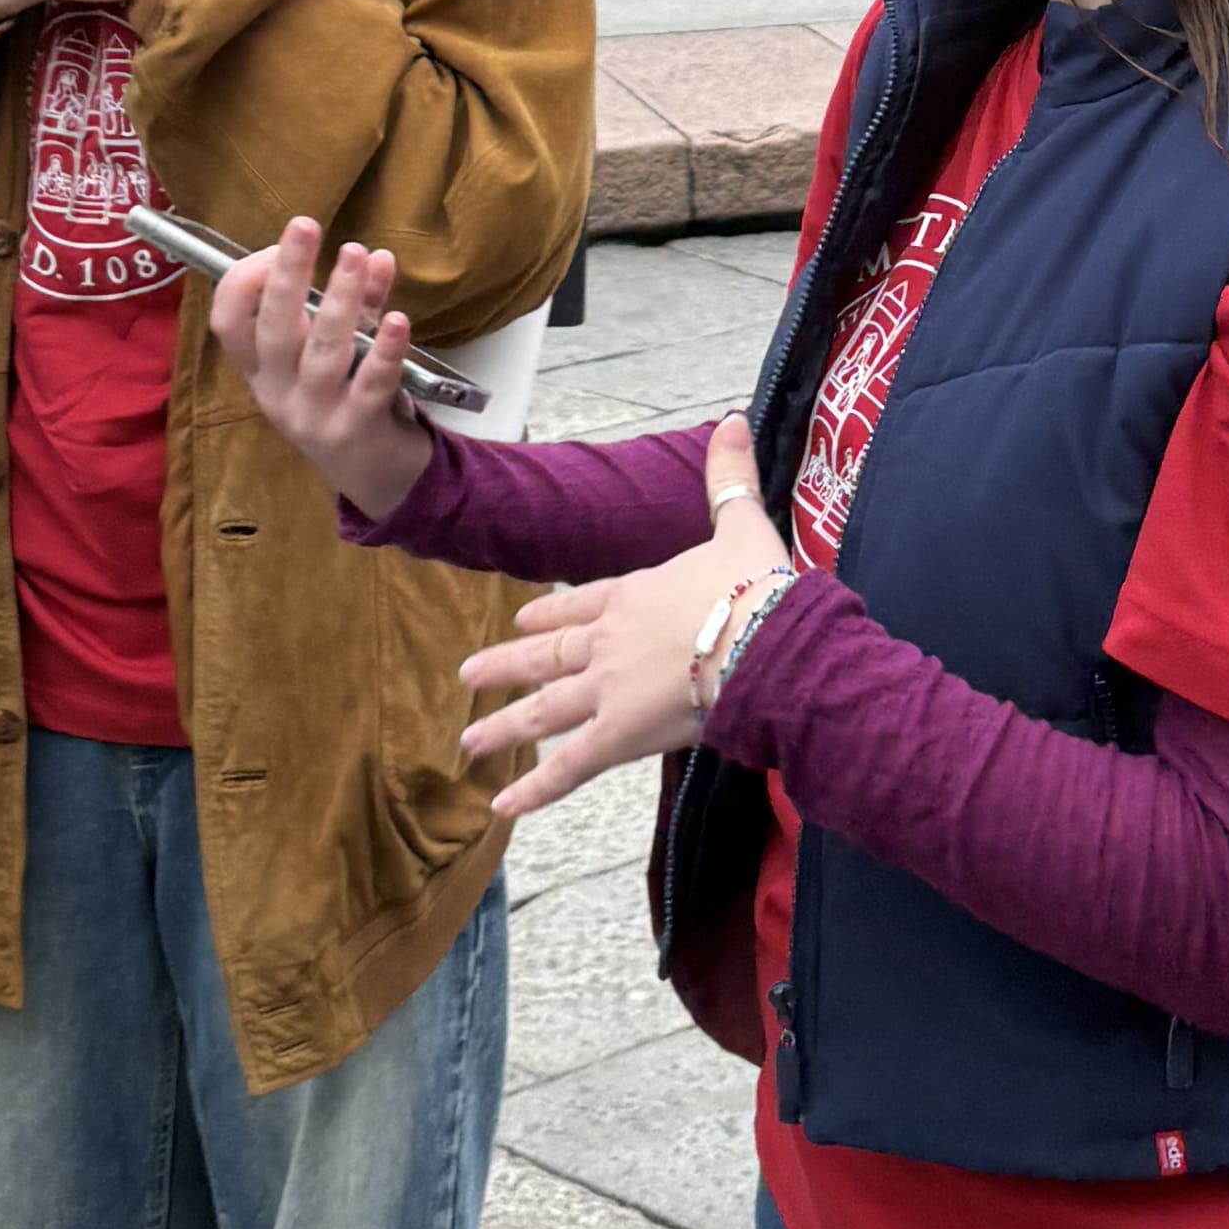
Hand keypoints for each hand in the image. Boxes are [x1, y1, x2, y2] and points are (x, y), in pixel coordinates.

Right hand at [211, 217, 436, 519]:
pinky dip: (386, 349)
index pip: (227, 321)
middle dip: (286, 274)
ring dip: (341, 299)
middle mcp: (277, 392)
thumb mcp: (343, 348)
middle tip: (305, 226)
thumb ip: (358, 303)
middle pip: (272, 329)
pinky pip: (370, 384)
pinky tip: (398, 318)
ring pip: (322, 351)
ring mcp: (313, 414)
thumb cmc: (348, 396)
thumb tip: (375, 255)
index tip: (279, 245)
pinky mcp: (355, 430)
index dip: (245, 279)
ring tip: (357, 254)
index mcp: (260, 369)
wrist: (376, 474)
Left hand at [457, 415, 782, 819]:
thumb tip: (733, 418)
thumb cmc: (757, 586)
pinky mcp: (618, 735)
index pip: (580, 603)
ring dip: (504, 727)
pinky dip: (535, 789)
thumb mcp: (742, 524)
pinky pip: (569, 767)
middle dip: (507, 666)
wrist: (763, 640)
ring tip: (466, 743)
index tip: (523, 617)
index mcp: (633, 595)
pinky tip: (501, 809)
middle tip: (466, 678)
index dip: (550, 610)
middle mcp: (608, 641)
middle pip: (549, 655)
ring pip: (545, 710)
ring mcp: (608, 689)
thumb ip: (729, 478)